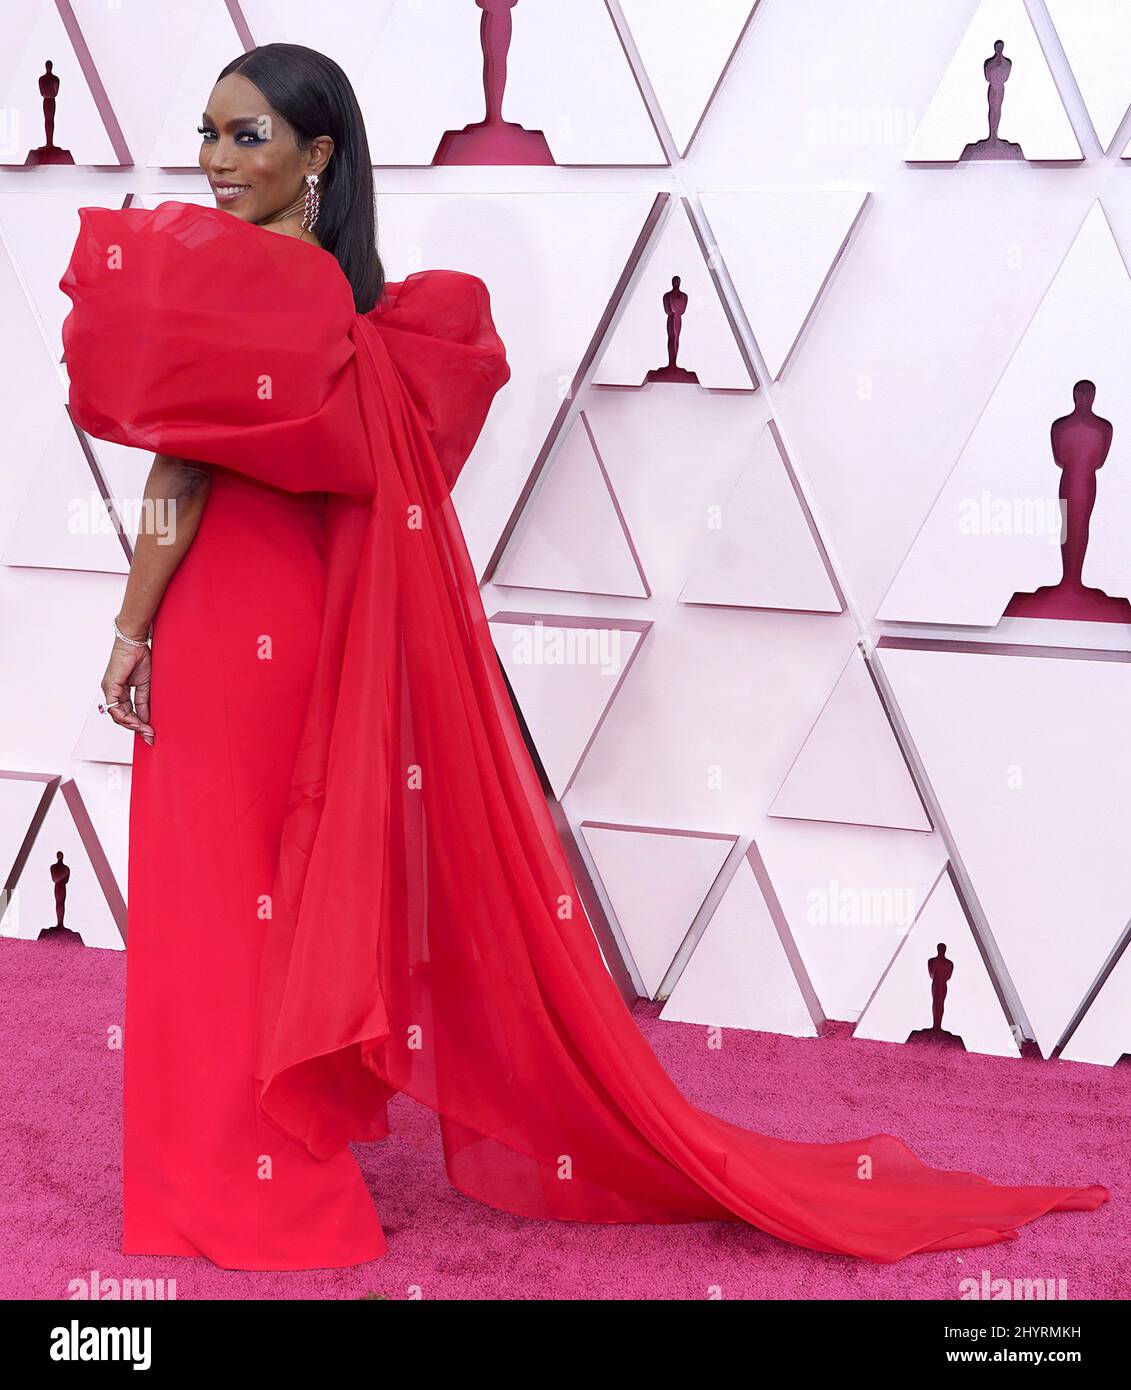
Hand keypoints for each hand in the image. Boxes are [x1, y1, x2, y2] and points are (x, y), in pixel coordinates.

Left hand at [102, 631, 153, 745]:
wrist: (134, 642)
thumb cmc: (140, 658)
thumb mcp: (145, 686)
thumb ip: (144, 703)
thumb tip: (145, 719)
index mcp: (120, 691)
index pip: (126, 713)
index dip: (138, 724)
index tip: (150, 732)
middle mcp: (112, 692)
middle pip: (121, 717)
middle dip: (136, 728)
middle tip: (149, 736)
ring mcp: (109, 690)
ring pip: (117, 715)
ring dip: (132, 725)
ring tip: (145, 730)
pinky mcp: (110, 687)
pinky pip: (115, 708)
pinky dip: (126, 717)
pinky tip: (136, 722)